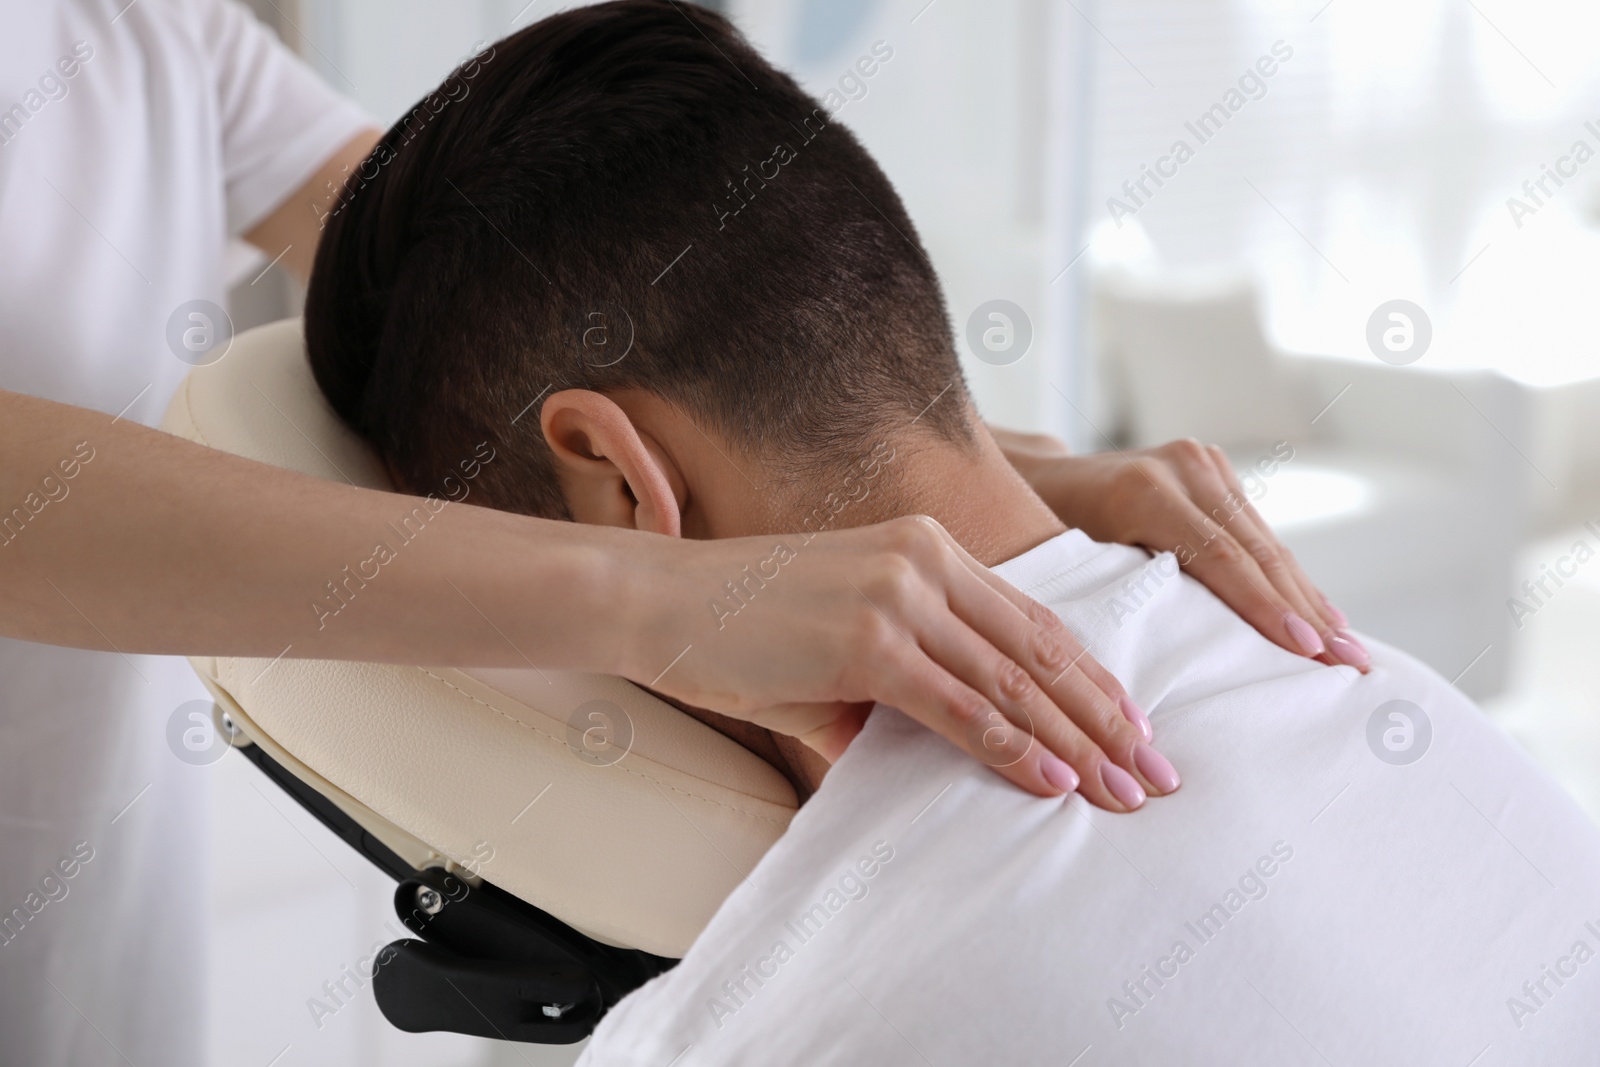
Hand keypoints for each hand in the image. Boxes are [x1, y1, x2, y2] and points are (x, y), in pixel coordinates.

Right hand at [621, 516, 1172, 810]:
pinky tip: (1055, 781)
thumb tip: (947, 746)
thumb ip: (905, 682)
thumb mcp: (842, 638)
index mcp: (927, 549)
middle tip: (1157, 771)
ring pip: (1014, 682)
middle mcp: (926, 561)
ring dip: (1078, 743)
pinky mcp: (869, 643)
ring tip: (1126, 790)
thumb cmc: (743, 624)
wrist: (660, 599)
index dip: (1090, 679)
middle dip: (1108, 718)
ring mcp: (899, 597)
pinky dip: (1013, 749)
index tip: (1132, 727)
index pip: (1033, 621)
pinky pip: (960, 707)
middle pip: (1042, 650)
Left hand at [992, 427, 1367, 671]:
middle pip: (1258, 551)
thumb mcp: (1071, 563)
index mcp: (1144, 489)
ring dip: (1311, 600)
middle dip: (1308, 612)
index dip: (1267, 607)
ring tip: (1351, 651)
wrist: (1040, 477)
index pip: (1221, 557)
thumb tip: (1160, 664)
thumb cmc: (1043, 536)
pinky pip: (1260, 535)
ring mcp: (1204, 463)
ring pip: (1268, 544)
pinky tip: (1323, 619)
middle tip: (1349, 664)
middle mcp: (1182, 466)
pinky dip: (1289, 580)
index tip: (1308, 649)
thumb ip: (1116, 595)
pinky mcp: (1216, 471)